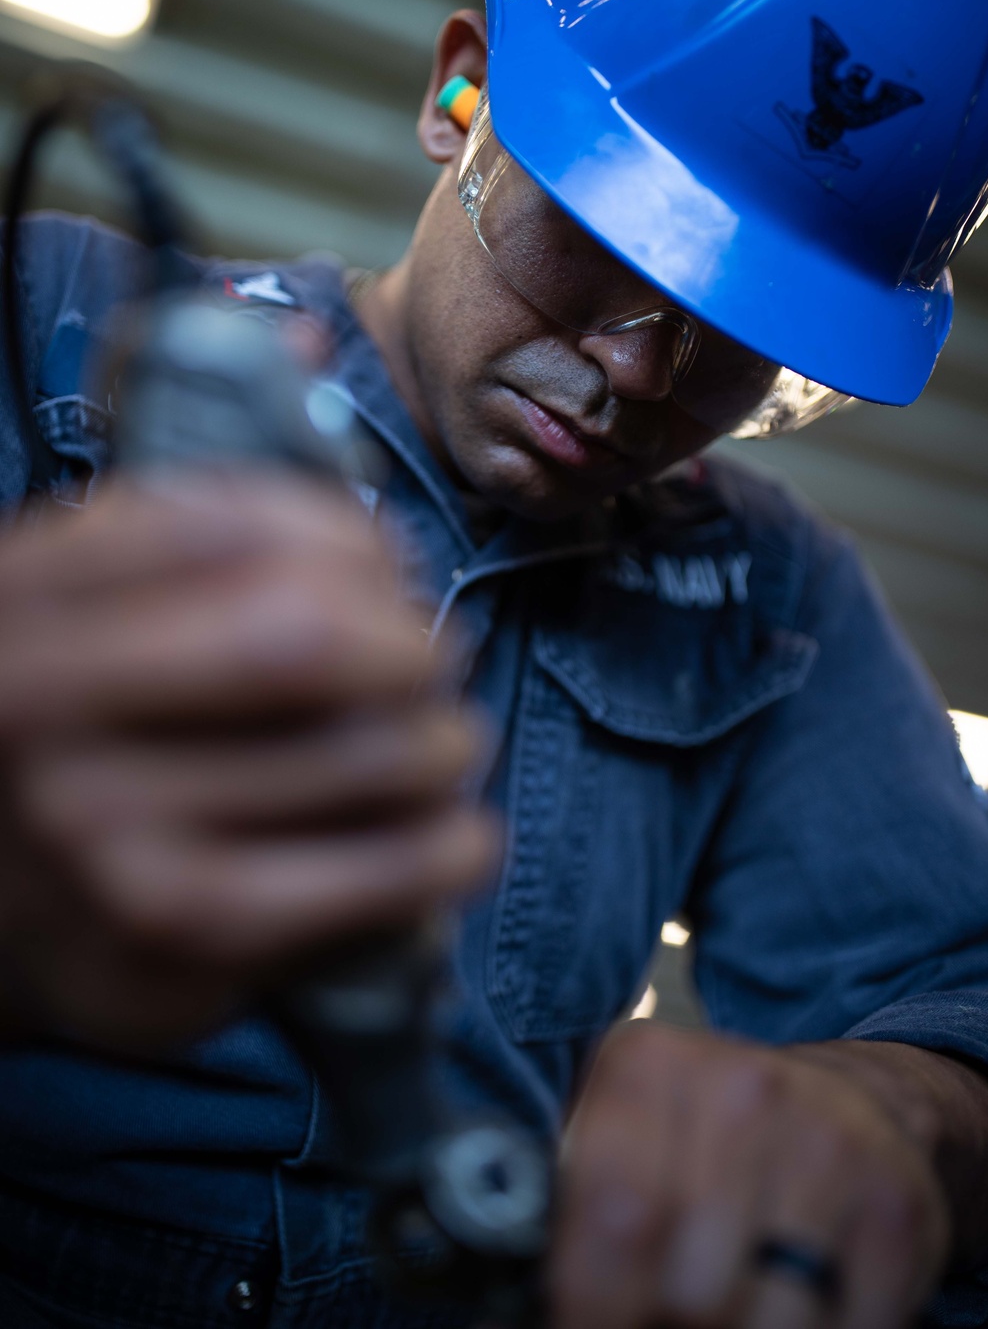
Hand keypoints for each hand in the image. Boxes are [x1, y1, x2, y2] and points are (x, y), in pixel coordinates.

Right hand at [0, 475, 495, 1049]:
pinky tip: (454, 836)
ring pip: (367, 759)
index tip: (388, 574)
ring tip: (440, 750)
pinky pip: (374, 879)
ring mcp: (105, 839)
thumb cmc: (70, 741)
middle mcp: (45, 714)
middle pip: (311, 641)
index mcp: (30, 603)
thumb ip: (190, 549)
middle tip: (432, 664)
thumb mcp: (78, 612)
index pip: (241, 530)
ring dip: (447, 745)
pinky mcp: (176, 948)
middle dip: (413, 644)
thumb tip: (381, 550)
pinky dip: (451, 848)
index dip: (353, 541)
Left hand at [551, 1024, 948, 1328]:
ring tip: (736, 1293)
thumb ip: (571, 1205)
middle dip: (669, 1321)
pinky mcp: (895, 1205)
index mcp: (647, 1067)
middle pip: (685, 1287)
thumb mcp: (626, 1135)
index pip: (609, 1220)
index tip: (587, 1321)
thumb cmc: (711, 1142)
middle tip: (671, 1305)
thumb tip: (503, 1294)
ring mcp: (827, 1143)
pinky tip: (806, 1294)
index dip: (591, 1304)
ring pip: (764, 1324)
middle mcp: (740, 1090)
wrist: (851, 1106)